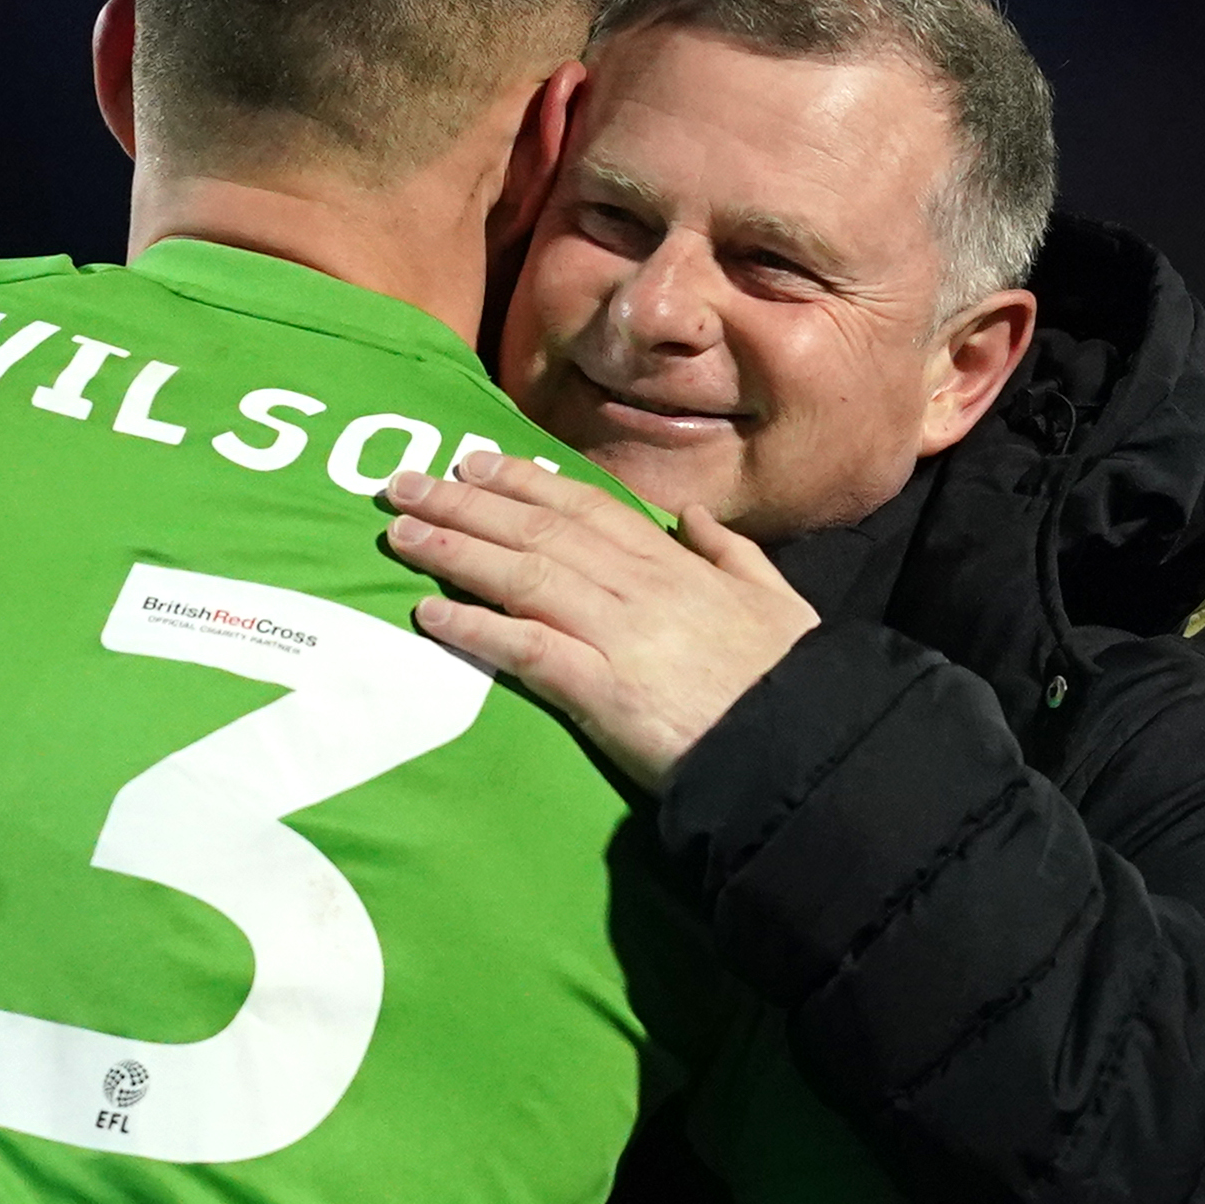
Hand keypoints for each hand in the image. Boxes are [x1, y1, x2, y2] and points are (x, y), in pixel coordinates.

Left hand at [376, 454, 818, 790]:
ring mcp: (618, 634)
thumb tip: (692, 517)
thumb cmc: (789, 676)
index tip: (473, 462)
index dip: (524, 481)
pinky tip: (431, 616)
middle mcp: (638, 586)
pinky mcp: (603, 690)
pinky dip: (476, 629)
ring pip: (522, 576)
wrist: (804, 741)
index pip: (585, 507)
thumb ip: (728, 551)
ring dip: (455, 551)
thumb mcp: (773, 595)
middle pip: (537, 530)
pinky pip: (527, 651)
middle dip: (465, 502)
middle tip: (403, 486)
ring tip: (400, 536)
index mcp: (674, 563)